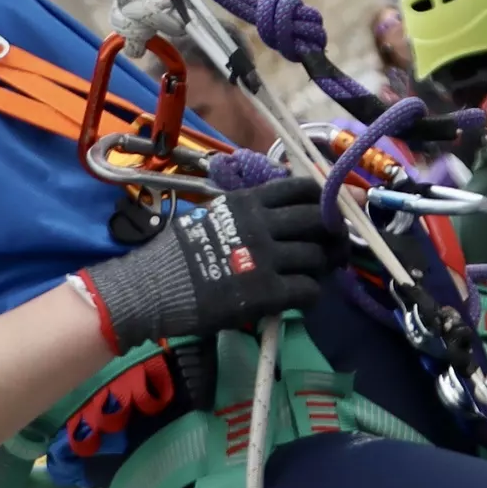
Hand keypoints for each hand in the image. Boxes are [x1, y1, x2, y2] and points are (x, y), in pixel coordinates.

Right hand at [72, 177, 336, 373]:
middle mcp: (261, 224)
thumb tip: (275, 217)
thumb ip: (244, 214)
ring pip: (318, 257)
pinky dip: (312, 296)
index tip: (327, 216)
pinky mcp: (267, 293)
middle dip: (335, 236)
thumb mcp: (210, 217)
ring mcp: (266, 259)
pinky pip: (309, 290)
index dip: (324, 202)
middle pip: (320, 221)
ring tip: (314, 277)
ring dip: (322, 269)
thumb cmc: (175, 254)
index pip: (303, 189)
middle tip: (335, 251)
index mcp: (247, 202)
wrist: (151, 289)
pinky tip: (301, 299)